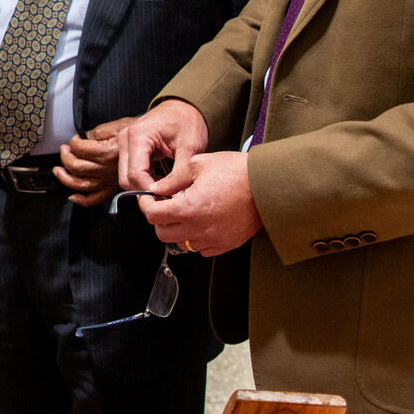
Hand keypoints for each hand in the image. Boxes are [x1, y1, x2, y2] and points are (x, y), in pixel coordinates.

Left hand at [57, 117, 132, 207]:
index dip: (73, 143)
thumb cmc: (137, 135)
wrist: (152, 147)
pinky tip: (73, 196)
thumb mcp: (116, 126)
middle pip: (78, 167)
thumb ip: (96, 132)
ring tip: (58, 171)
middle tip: (64, 150)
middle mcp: (108, 169)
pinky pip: (94, 198)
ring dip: (65, 178)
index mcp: (108, 152)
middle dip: (66, 158)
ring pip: (81, 184)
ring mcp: (109, 180)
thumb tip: (83, 138)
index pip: (81, 150)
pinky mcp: (111, 188)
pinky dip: (81, 199)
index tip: (74, 140)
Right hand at [120, 99, 210, 197]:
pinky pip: (130, 171)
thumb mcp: (190, 147)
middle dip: (145, 191)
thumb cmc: (188, 121)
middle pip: (126, 178)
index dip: (150, 190)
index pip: (135, 174)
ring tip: (165, 188)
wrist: (185, 107)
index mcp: (138, 136)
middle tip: (166, 197)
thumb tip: (168, 194)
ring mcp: (125, 143)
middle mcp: (126, 139)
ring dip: (144, 186)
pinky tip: (160, 180)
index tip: (167, 198)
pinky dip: (143, 179)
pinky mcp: (129, 148)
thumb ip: (179, 173)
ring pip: (126, 177)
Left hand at [134, 150, 260, 257]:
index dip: (145, 205)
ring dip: (178, 229)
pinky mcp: (226, 244)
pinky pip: (201, 248)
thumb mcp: (199, 165)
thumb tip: (156, 189)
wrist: (268, 185)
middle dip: (160, 218)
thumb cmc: (237, 171)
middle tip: (166, 204)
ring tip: (186, 211)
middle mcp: (200, 228)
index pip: (153, 216)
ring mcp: (214, 239)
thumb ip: (172, 179)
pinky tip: (202, 220)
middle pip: (163, 233)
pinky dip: (196, 237)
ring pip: (181, 243)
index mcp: (190, 207)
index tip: (148, 198)